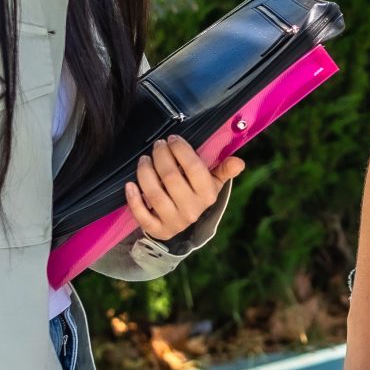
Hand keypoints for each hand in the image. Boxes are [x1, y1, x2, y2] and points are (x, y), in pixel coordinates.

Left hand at [124, 136, 242, 242]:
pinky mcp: (157, 230)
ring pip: (154, 194)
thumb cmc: (197, 194)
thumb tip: (239, 162)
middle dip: (160, 156)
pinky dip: (134, 199)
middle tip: (157, 146)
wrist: (185, 224)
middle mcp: (192, 210)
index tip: (172, 139)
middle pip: (170, 178)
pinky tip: (130, 184)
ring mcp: (174, 222)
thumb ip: (224, 170)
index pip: (193, 168)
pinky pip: (142, 216)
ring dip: (145, 173)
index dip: (180, 150)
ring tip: (144, 160)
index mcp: (207, 195)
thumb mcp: (213, 183)